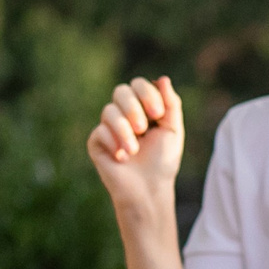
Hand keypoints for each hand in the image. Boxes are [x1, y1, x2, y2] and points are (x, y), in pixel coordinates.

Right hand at [87, 75, 186, 222]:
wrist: (148, 189)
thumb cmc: (162, 161)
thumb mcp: (172, 130)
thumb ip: (171, 104)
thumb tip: (162, 79)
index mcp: (143, 107)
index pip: (139, 85)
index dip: (147, 94)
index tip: (158, 113)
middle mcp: (123, 114)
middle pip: (120, 91)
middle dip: (133, 108)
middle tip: (143, 129)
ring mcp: (108, 127)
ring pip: (108, 111)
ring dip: (124, 130)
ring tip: (134, 151)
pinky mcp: (96, 142)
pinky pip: (99, 131)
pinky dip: (113, 144)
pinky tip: (122, 158)